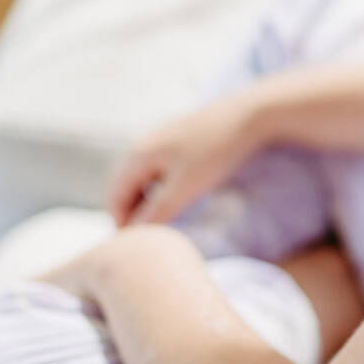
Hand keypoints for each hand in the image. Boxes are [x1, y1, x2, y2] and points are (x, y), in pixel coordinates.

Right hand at [108, 90, 261, 226]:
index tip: (137, 248)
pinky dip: (160, 188)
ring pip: (142, 178)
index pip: (113, 197)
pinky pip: (158, 169)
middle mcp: (142, 144)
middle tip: (150, 240)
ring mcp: (159, 139)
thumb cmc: (217, 151)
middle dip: (132, 214)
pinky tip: (178, 199)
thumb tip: (135, 234)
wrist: (250, 115)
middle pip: (124, 187)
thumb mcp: (186, 187)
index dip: (121, 225)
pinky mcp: (178, 139)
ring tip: (164, 223)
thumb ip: (158, 211)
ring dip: (147, 202)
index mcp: (136, 154)